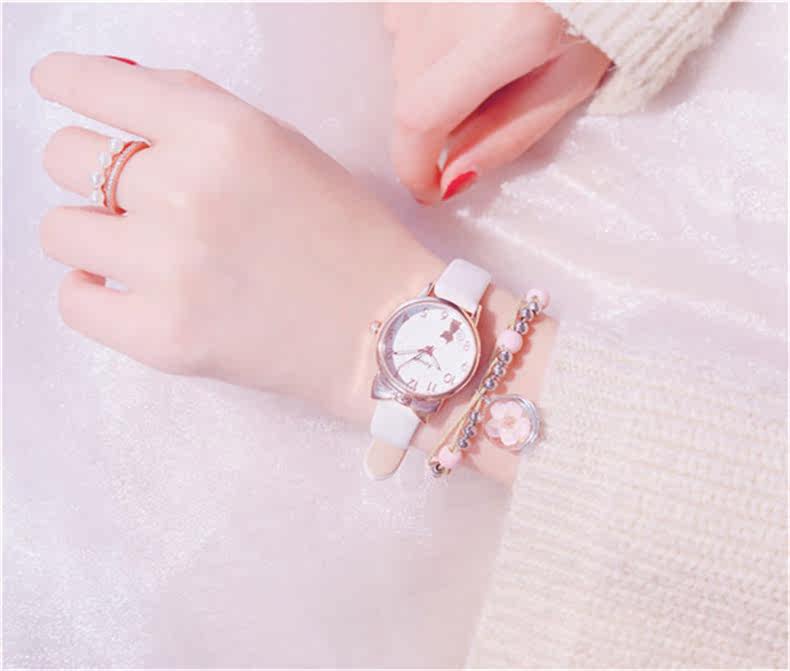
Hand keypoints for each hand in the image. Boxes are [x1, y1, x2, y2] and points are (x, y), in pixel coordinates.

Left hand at [32, 52, 445, 418]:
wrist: (386, 328)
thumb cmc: (344, 234)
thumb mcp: (282, 146)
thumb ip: (196, 107)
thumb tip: (110, 84)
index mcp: (223, 134)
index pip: (96, 88)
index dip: (66, 82)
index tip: (55, 86)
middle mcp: (187, 193)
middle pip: (64, 159)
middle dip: (92, 170)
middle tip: (135, 196)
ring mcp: (170, 270)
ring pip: (60, 231)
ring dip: (93, 234)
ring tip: (144, 252)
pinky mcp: (163, 338)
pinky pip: (74, 302)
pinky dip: (94, 294)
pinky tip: (132, 292)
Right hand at [383, 3, 610, 202]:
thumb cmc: (594, 9)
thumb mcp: (569, 81)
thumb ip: (509, 134)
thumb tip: (453, 178)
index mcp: (509, 30)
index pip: (421, 116)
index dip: (413, 167)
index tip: (430, 189)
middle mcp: (454, 1)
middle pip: (410, 93)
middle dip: (440, 121)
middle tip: (489, 99)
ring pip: (404, 60)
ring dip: (435, 77)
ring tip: (486, 48)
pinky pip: (403, 23)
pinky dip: (428, 38)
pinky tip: (468, 19)